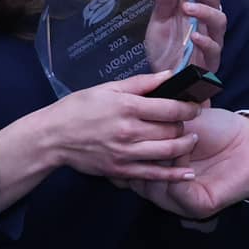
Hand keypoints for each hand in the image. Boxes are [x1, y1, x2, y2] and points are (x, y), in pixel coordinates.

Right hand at [27, 71, 203, 182]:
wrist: (52, 138)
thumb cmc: (78, 108)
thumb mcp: (108, 88)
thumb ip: (141, 83)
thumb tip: (169, 74)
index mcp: (127, 107)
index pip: (169, 107)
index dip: (188, 107)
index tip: (195, 105)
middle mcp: (129, 131)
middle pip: (171, 130)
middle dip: (186, 125)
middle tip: (192, 122)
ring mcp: (125, 153)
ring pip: (167, 152)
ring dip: (185, 146)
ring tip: (191, 140)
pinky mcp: (121, 171)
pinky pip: (153, 174)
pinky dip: (174, 174)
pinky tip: (188, 172)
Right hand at [130, 108, 248, 220]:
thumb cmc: (217, 129)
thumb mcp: (180, 122)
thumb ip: (156, 124)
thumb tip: (131, 112)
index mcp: (158, 171)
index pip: (129, 170)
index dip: (123, 153)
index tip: (119, 133)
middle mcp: (165, 189)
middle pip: (136, 181)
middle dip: (135, 157)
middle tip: (139, 134)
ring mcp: (179, 200)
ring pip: (152, 188)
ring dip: (158, 161)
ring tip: (167, 137)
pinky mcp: (196, 206)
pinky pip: (175, 192)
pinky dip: (176, 170)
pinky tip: (184, 150)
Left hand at [152, 0, 225, 74]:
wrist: (164, 82)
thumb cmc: (166, 49)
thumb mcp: (159, 20)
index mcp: (197, 7)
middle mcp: (207, 21)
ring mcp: (211, 40)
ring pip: (219, 20)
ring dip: (204, 10)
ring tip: (186, 7)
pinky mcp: (210, 62)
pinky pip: (214, 50)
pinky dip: (205, 41)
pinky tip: (194, 36)